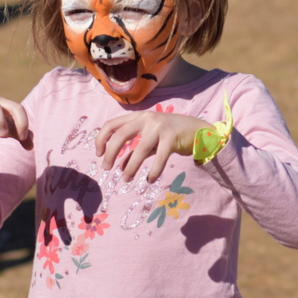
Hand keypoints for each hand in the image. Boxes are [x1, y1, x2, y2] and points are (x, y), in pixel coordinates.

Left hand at [96, 111, 212, 182]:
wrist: (198, 129)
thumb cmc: (170, 134)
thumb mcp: (149, 140)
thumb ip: (134, 150)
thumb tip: (120, 166)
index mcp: (138, 116)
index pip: (111, 124)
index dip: (101, 139)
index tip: (99, 154)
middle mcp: (146, 118)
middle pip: (120, 134)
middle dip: (110, 153)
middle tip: (106, 168)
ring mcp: (159, 127)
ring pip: (139, 150)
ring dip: (130, 167)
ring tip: (126, 179)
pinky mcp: (172, 137)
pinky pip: (158, 158)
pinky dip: (153, 171)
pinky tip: (150, 180)